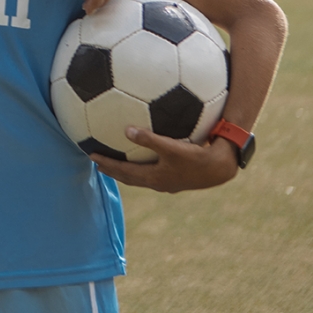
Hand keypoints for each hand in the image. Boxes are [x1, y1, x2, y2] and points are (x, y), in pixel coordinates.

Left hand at [91, 127, 238, 192]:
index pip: (124, 172)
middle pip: (129, 177)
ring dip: (126, 169)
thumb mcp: (172, 147)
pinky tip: (146, 154)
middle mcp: (159, 182)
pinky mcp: (178, 177)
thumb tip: (126, 130)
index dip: (107, 164)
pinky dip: (143, 164)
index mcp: (154, 178)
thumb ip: (149, 139)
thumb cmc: (197, 157)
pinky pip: (153, 171)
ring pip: (141, 176)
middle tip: (97, 162)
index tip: (91, 156)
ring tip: (116, 161)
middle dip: (113, 169)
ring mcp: (169, 181)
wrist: (221, 168)